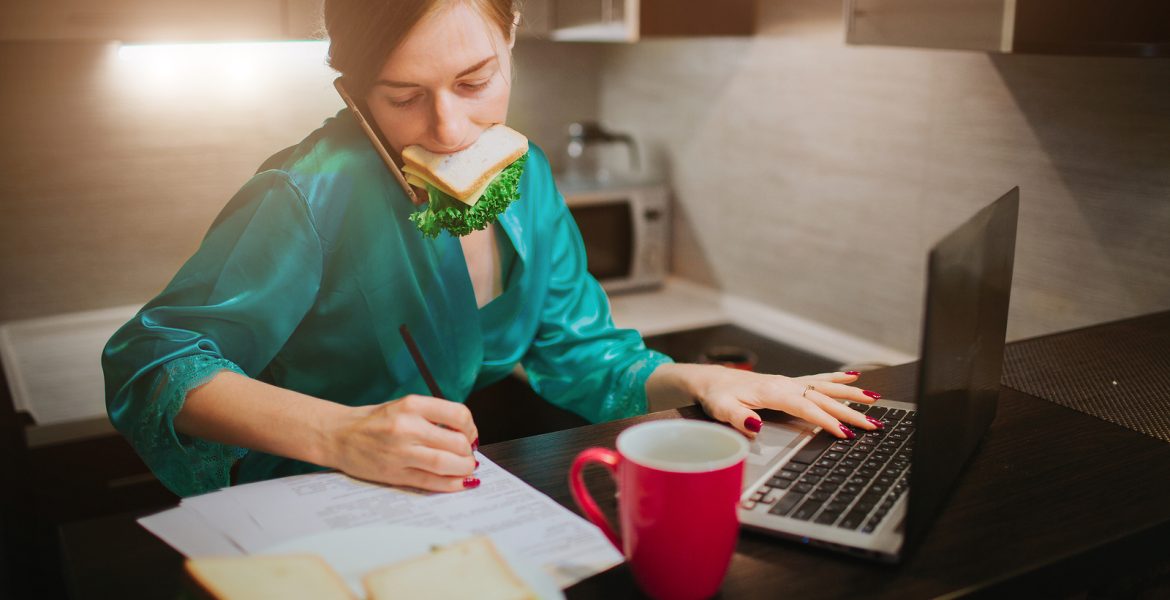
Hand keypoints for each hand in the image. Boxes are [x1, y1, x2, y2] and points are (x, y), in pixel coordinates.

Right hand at [326, 395, 479, 491]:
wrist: (338, 435)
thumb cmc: (374, 421)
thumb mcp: (404, 406)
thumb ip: (433, 416)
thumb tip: (466, 434)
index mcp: (411, 405)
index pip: (458, 415)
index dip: (471, 428)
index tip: (470, 434)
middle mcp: (406, 427)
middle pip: (456, 442)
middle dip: (469, 452)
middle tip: (469, 454)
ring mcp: (400, 452)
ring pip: (446, 463)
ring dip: (464, 468)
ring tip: (466, 468)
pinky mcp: (394, 474)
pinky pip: (430, 481)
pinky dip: (451, 484)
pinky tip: (460, 482)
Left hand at [661, 364, 882, 439]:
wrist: (711, 380)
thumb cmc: (717, 396)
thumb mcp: (721, 408)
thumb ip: (739, 417)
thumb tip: (756, 425)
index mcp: (772, 391)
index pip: (806, 407)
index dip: (826, 421)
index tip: (844, 433)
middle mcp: (784, 384)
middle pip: (822, 399)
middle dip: (849, 411)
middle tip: (872, 424)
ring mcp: (788, 382)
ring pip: (824, 388)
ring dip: (849, 394)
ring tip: (874, 399)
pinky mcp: (788, 383)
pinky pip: (817, 380)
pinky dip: (836, 379)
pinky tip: (854, 377)